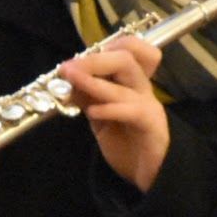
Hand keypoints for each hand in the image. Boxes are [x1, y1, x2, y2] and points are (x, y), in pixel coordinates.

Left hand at [59, 36, 168, 192]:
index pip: (133, 49)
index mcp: (132, 82)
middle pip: (127, 58)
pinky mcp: (150, 125)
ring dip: (95, 79)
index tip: (80, 55)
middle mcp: (142, 88)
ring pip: (127, 81)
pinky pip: (133, 111)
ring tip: (70, 78)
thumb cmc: (126, 141)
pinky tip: (93, 112)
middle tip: (69, 66)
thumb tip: (66, 79)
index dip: (109, 45)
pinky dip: (111, 108)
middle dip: (95, 59)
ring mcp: (148, 104)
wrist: (149, 171)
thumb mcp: (100, 115)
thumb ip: (87, 97)